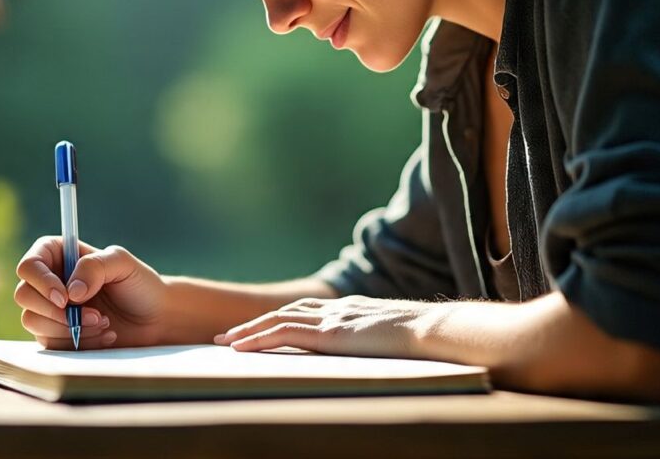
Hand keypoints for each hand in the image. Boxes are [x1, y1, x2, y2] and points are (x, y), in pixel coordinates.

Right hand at [14, 237, 167, 349]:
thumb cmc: (139, 284)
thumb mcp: (122, 264)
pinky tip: (104, 336)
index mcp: (60, 254)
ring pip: (33, 321)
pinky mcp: (56, 336)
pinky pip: (51, 343)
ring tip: (104, 322)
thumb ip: (95, 266)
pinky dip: (78, 342)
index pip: (30, 264)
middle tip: (94, 314)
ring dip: (70, 327)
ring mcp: (50, 310)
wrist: (154, 320)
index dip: (41, 281)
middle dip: (56, 310)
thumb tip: (70, 291)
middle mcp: (50, 281)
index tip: (65, 297)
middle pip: (23, 294)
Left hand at [212, 295, 425, 356]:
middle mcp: (335, 309)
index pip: (304, 310)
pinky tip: (243, 349)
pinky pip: (286, 335)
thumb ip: (373, 339)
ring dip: (249, 332)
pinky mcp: (331, 335)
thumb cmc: (422, 340)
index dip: (278, 319)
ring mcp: (332, 319)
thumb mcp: (391, 338)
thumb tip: (372, 350)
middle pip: (285, 312)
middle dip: (254, 324)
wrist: (433, 331)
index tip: (257, 329)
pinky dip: (260, 339)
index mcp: (348, 310)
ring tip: (226, 344)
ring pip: (278, 320)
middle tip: (228, 337)